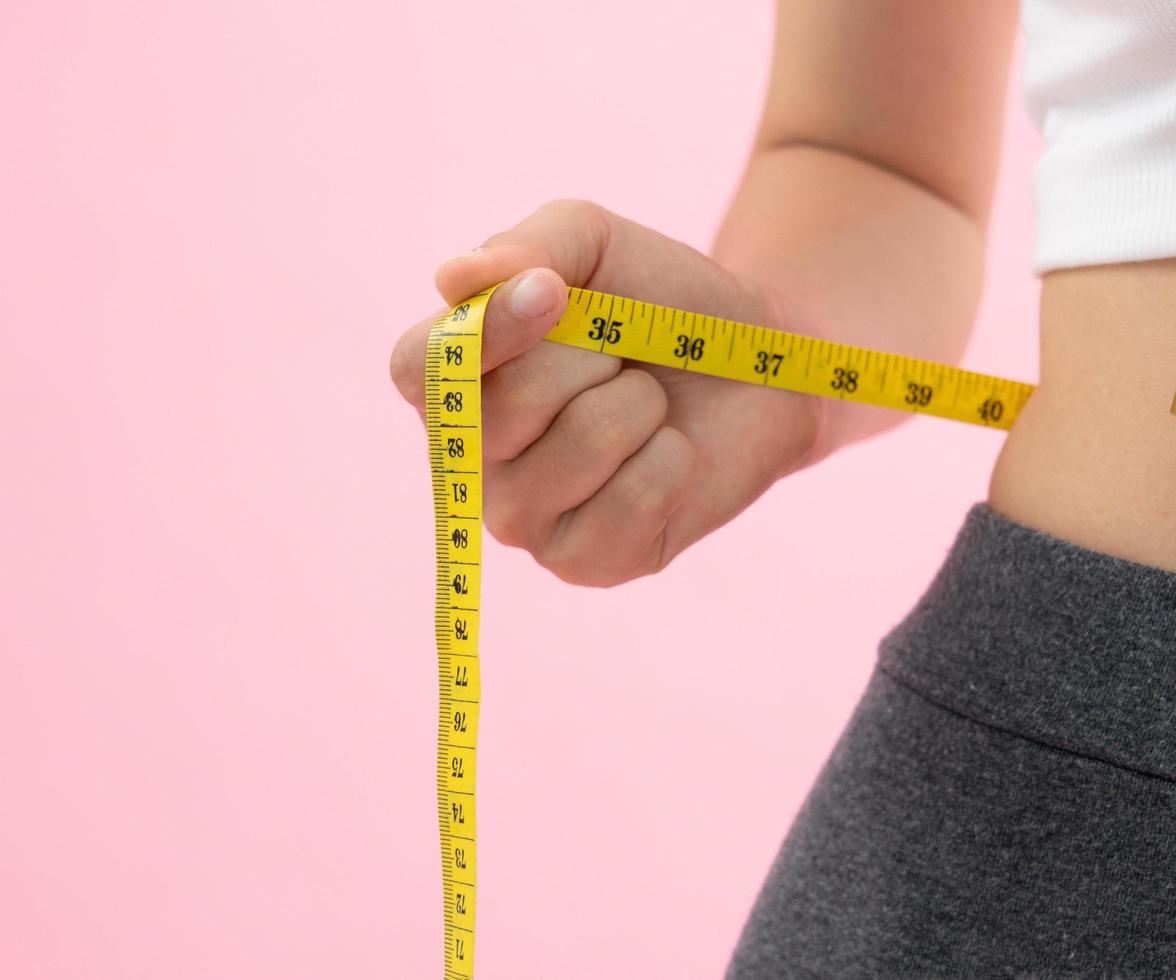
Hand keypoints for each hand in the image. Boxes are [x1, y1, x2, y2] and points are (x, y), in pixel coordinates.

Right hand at [387, 200, 818, 585]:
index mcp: (454, 380)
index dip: (487, 333)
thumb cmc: (658, 301)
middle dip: (590, 360)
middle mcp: (473, 457)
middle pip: (504, 409)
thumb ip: (527, 246)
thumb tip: (455, 279)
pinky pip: (631, 500)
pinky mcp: (586, 562)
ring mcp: (525, 518)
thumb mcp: (594, 244)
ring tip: (646, 403)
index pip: (417, 367)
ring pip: (578, 449)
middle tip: (619, 355)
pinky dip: (671, 459)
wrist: (758, 362)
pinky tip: (670, 453)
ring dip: (638, 406)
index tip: (557, 294)